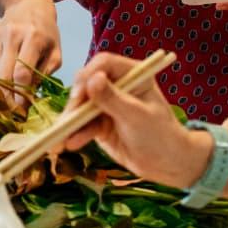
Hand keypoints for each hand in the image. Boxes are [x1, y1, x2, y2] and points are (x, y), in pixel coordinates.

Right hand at [0, 0, 60, 101]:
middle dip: (8, 98)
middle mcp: (13, 35)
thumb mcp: (55, 50)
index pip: (22, 72)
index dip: (21, 94)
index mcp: (34, 37)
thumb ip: (46, 72)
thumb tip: (30, 95)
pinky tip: (8, 77)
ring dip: (3, 90)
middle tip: (14, 113)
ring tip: (12, 101)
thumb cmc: (46, 31)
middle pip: (4, 75)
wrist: (27, 4)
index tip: (23, 111)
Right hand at [65, 53, 207, 188]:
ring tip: (61, 138)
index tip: (80, 95)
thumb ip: (113, 99)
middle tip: (68, 120)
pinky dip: (76, 133)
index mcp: (133, 73)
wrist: (166, 163)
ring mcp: (107, 104)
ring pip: (82, 106)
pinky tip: (71, 144)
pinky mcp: (100, 124)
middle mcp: (118, 85)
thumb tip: (93, 79)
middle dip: (76, 102)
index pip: (104, 64)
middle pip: (87, 84)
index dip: (89, 76)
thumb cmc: (159, 134)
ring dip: (71, 121)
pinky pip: (83, 125)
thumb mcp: (136, 116)